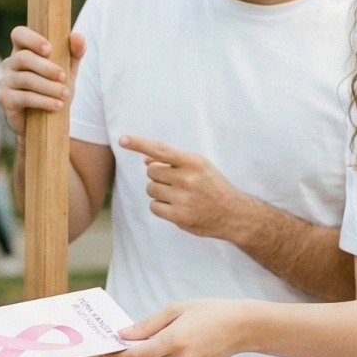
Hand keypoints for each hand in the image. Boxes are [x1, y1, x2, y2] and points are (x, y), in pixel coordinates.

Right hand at [0, 26, 84, 136]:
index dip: (32, 39)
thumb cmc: (55, 89)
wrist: (46, 122)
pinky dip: (43, 101)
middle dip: (46, 67)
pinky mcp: (5, 99)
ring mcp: (5, 81)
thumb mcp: (68, 70)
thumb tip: (78, 36)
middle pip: (23, 58)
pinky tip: (57, 106)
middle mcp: (10, 63)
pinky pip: (23, 97)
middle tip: (63, 77)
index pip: (19, 34)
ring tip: (66, 95)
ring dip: (48, 87)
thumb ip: (74, 53)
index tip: (49, 49)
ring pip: (25, 79)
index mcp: (23, 50)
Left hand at [102, 300, 247, 356]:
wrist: (242, 327)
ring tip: (156, 336)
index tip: (100, 353)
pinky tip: (175, 343)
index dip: (116, 356)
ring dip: (149, 353)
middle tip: (119, 339)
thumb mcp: (176, 309)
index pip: (136, 355)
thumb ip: (147, 325)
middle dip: (131, 350)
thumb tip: (123, 336)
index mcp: (174, 341)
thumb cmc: (208, 311)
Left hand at [118, 136, 248, 241]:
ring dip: (160, 193)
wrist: (234, 214)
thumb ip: (173, 162)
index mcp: (194, 162)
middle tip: (175, 183)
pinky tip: (177, 208)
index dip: (139, 144)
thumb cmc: (214, 187)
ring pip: (151, 190)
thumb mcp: (199, 167)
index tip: (122, 140)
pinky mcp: (179, 216)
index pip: (161, 150)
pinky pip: (154, 207)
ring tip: (179, 196)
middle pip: (151, 172)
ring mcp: (183, 198)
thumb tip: (146, 160)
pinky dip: (161, 207)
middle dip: (158, 176)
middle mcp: (187, 178)